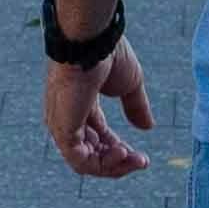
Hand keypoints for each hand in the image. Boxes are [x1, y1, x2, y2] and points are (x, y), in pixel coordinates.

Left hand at [44, 38, 156, 179]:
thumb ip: (136, 106)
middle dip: (120, 162)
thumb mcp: (129, 84)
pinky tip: (123, 153)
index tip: (142, 156)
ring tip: (135, 159)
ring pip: (86, 162)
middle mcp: (68, 118)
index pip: (98, 138)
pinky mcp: (61, 130)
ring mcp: (62, 125)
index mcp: (81, 105)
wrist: (92, 41)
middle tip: (142, 161)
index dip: (120, 150)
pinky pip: (80, 161)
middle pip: (92, 154)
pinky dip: (102, 163)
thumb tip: (147, 127)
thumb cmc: (108, 54)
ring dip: (114, 166)